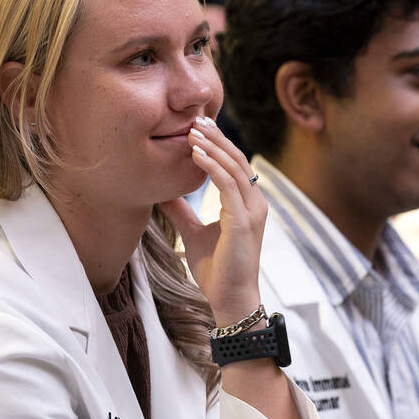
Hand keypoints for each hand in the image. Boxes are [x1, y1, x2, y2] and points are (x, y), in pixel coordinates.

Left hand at [159, 116, 265, 323]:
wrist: (229, 299)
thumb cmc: (216, 270)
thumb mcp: (194, 233)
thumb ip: (182, 212)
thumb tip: (163, 194)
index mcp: (247, 204)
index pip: (235, 164)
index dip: (219, 144)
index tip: (198, 127)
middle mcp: (255, 203)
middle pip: (238, 159)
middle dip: (217, 138)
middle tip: (196, 119)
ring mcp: (252, 212)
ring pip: (234, 168)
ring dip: (213, 147)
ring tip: (193, 131)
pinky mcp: (244, 222)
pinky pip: (228, 186)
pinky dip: (212, 167)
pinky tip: (195, 154)